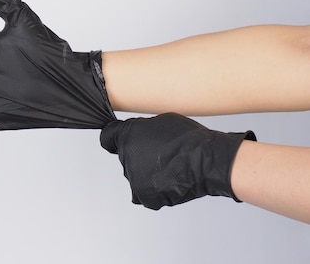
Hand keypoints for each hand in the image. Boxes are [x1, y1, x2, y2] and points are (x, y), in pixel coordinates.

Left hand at [101, 113, 255, 209]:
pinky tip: (169, 180)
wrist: (207, 161)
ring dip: (147, 173)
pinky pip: (145, 192)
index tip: (117, 142)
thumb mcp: (161, 120)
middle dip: (139, 156)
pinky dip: (155, 189)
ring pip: (136, 175)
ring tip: (170, 167)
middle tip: (161, 154)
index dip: (114, 139)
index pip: (107, 138)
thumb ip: (141, 128)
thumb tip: (136, 134)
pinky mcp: (144, 195)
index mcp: (127, 135)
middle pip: (126, 157)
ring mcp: (134, 177)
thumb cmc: (189, 139)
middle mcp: (126, 156)